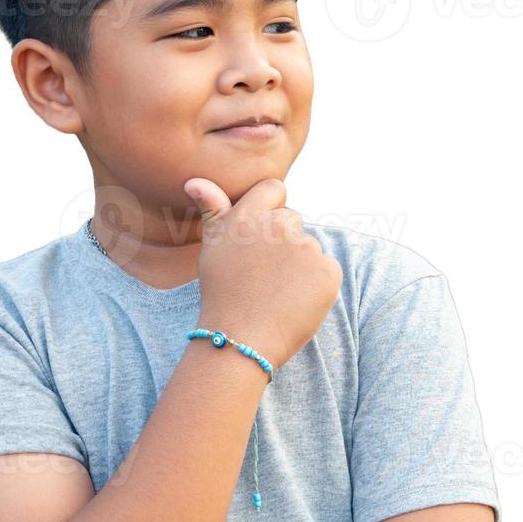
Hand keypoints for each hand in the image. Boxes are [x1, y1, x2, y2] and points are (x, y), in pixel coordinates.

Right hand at [183, 176, 341, 370]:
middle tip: (264, 274)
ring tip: (277, 293)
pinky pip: (327, 269)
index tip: (261, 239)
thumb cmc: (222, 295)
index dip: (270, 210)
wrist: (240, 340)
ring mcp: (306, 247)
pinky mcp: (327, 270)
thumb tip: (195, 181)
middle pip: (292, 220)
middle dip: (283, 242)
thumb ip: (212, 210)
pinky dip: (317, 285)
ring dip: (299, 265)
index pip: (274, 188)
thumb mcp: (212, 248)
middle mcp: (278, 226)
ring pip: (309, 247)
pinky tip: (295, 301)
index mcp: (248, 216)